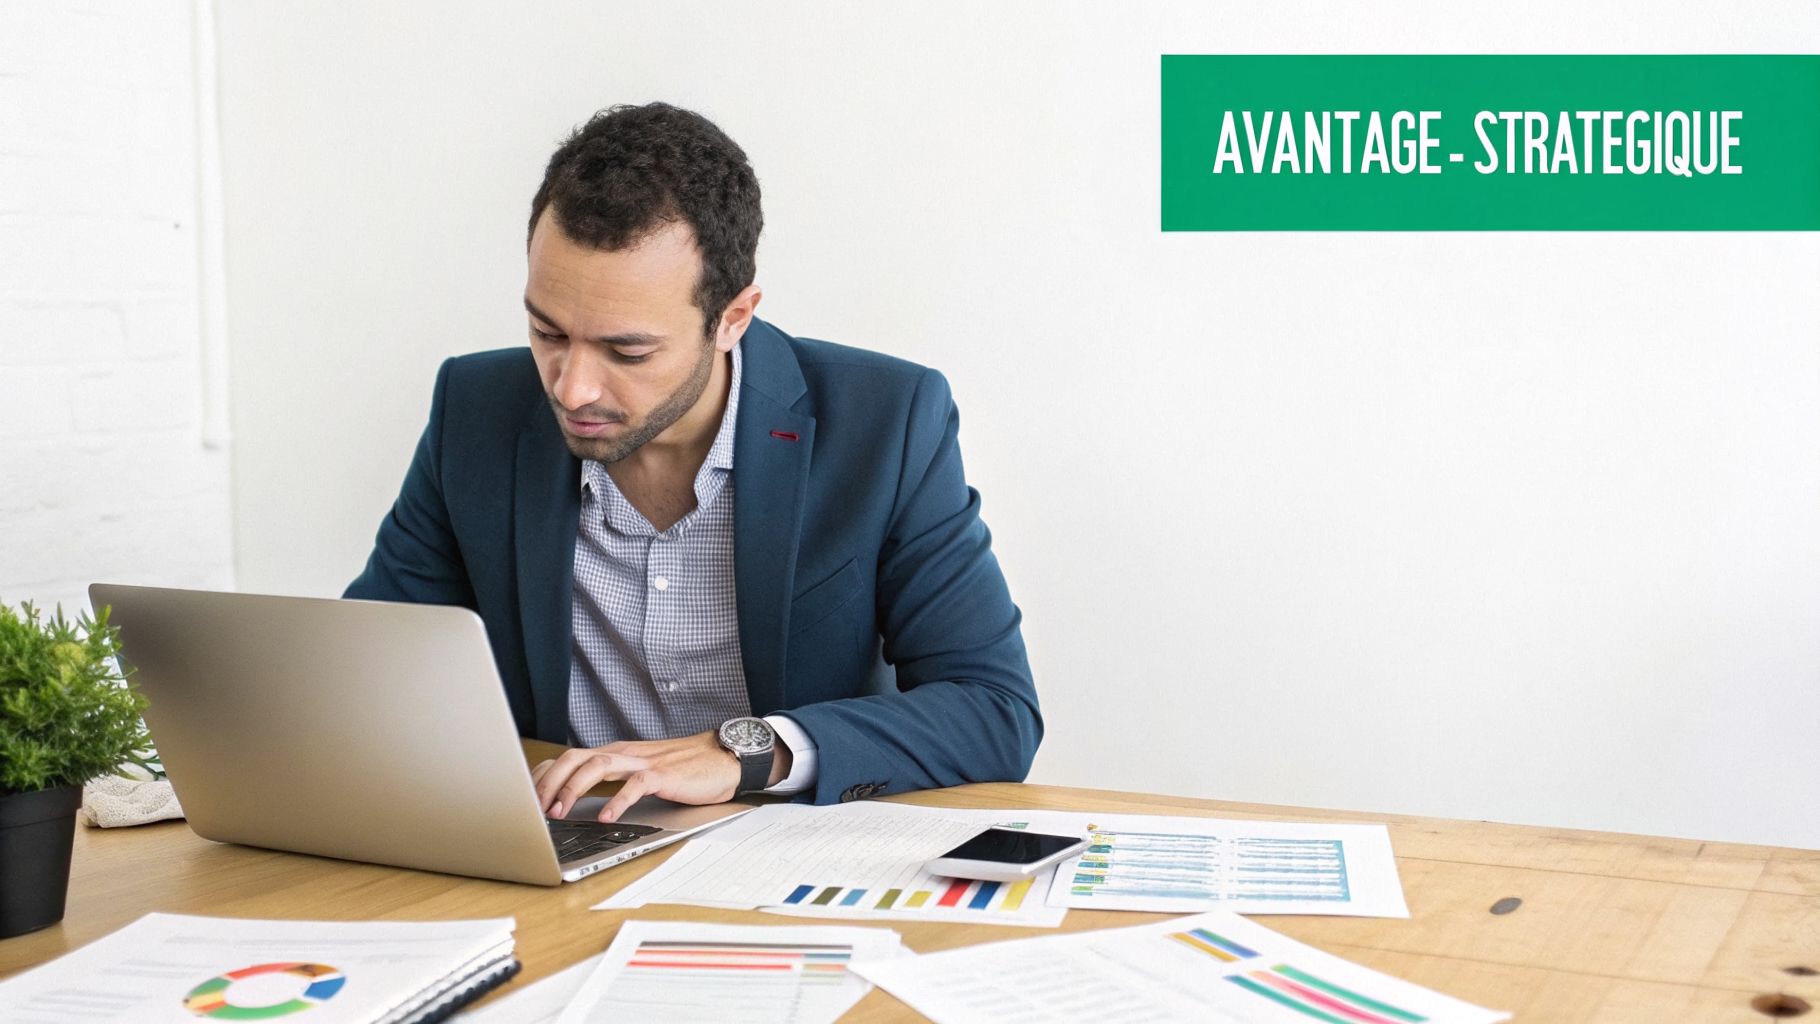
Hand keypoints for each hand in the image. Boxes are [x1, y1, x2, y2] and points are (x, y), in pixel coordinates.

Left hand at [530, 730, 791, 822]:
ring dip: (573, 787)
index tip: (523, 796)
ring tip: (558, 810)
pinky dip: (618, 800)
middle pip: (575, 757)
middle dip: (548, 781)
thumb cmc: (684, 770)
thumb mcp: (640, 773)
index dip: (542, 776)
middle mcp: (624, 754)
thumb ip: (612, 780)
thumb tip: (577, 799)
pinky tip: (606, 817)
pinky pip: (636, 785)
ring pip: (598, 765)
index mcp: (615, 754)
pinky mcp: (664, 775)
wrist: (724, 759)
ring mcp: (643, 762)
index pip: (568, 757)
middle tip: (532, 807)